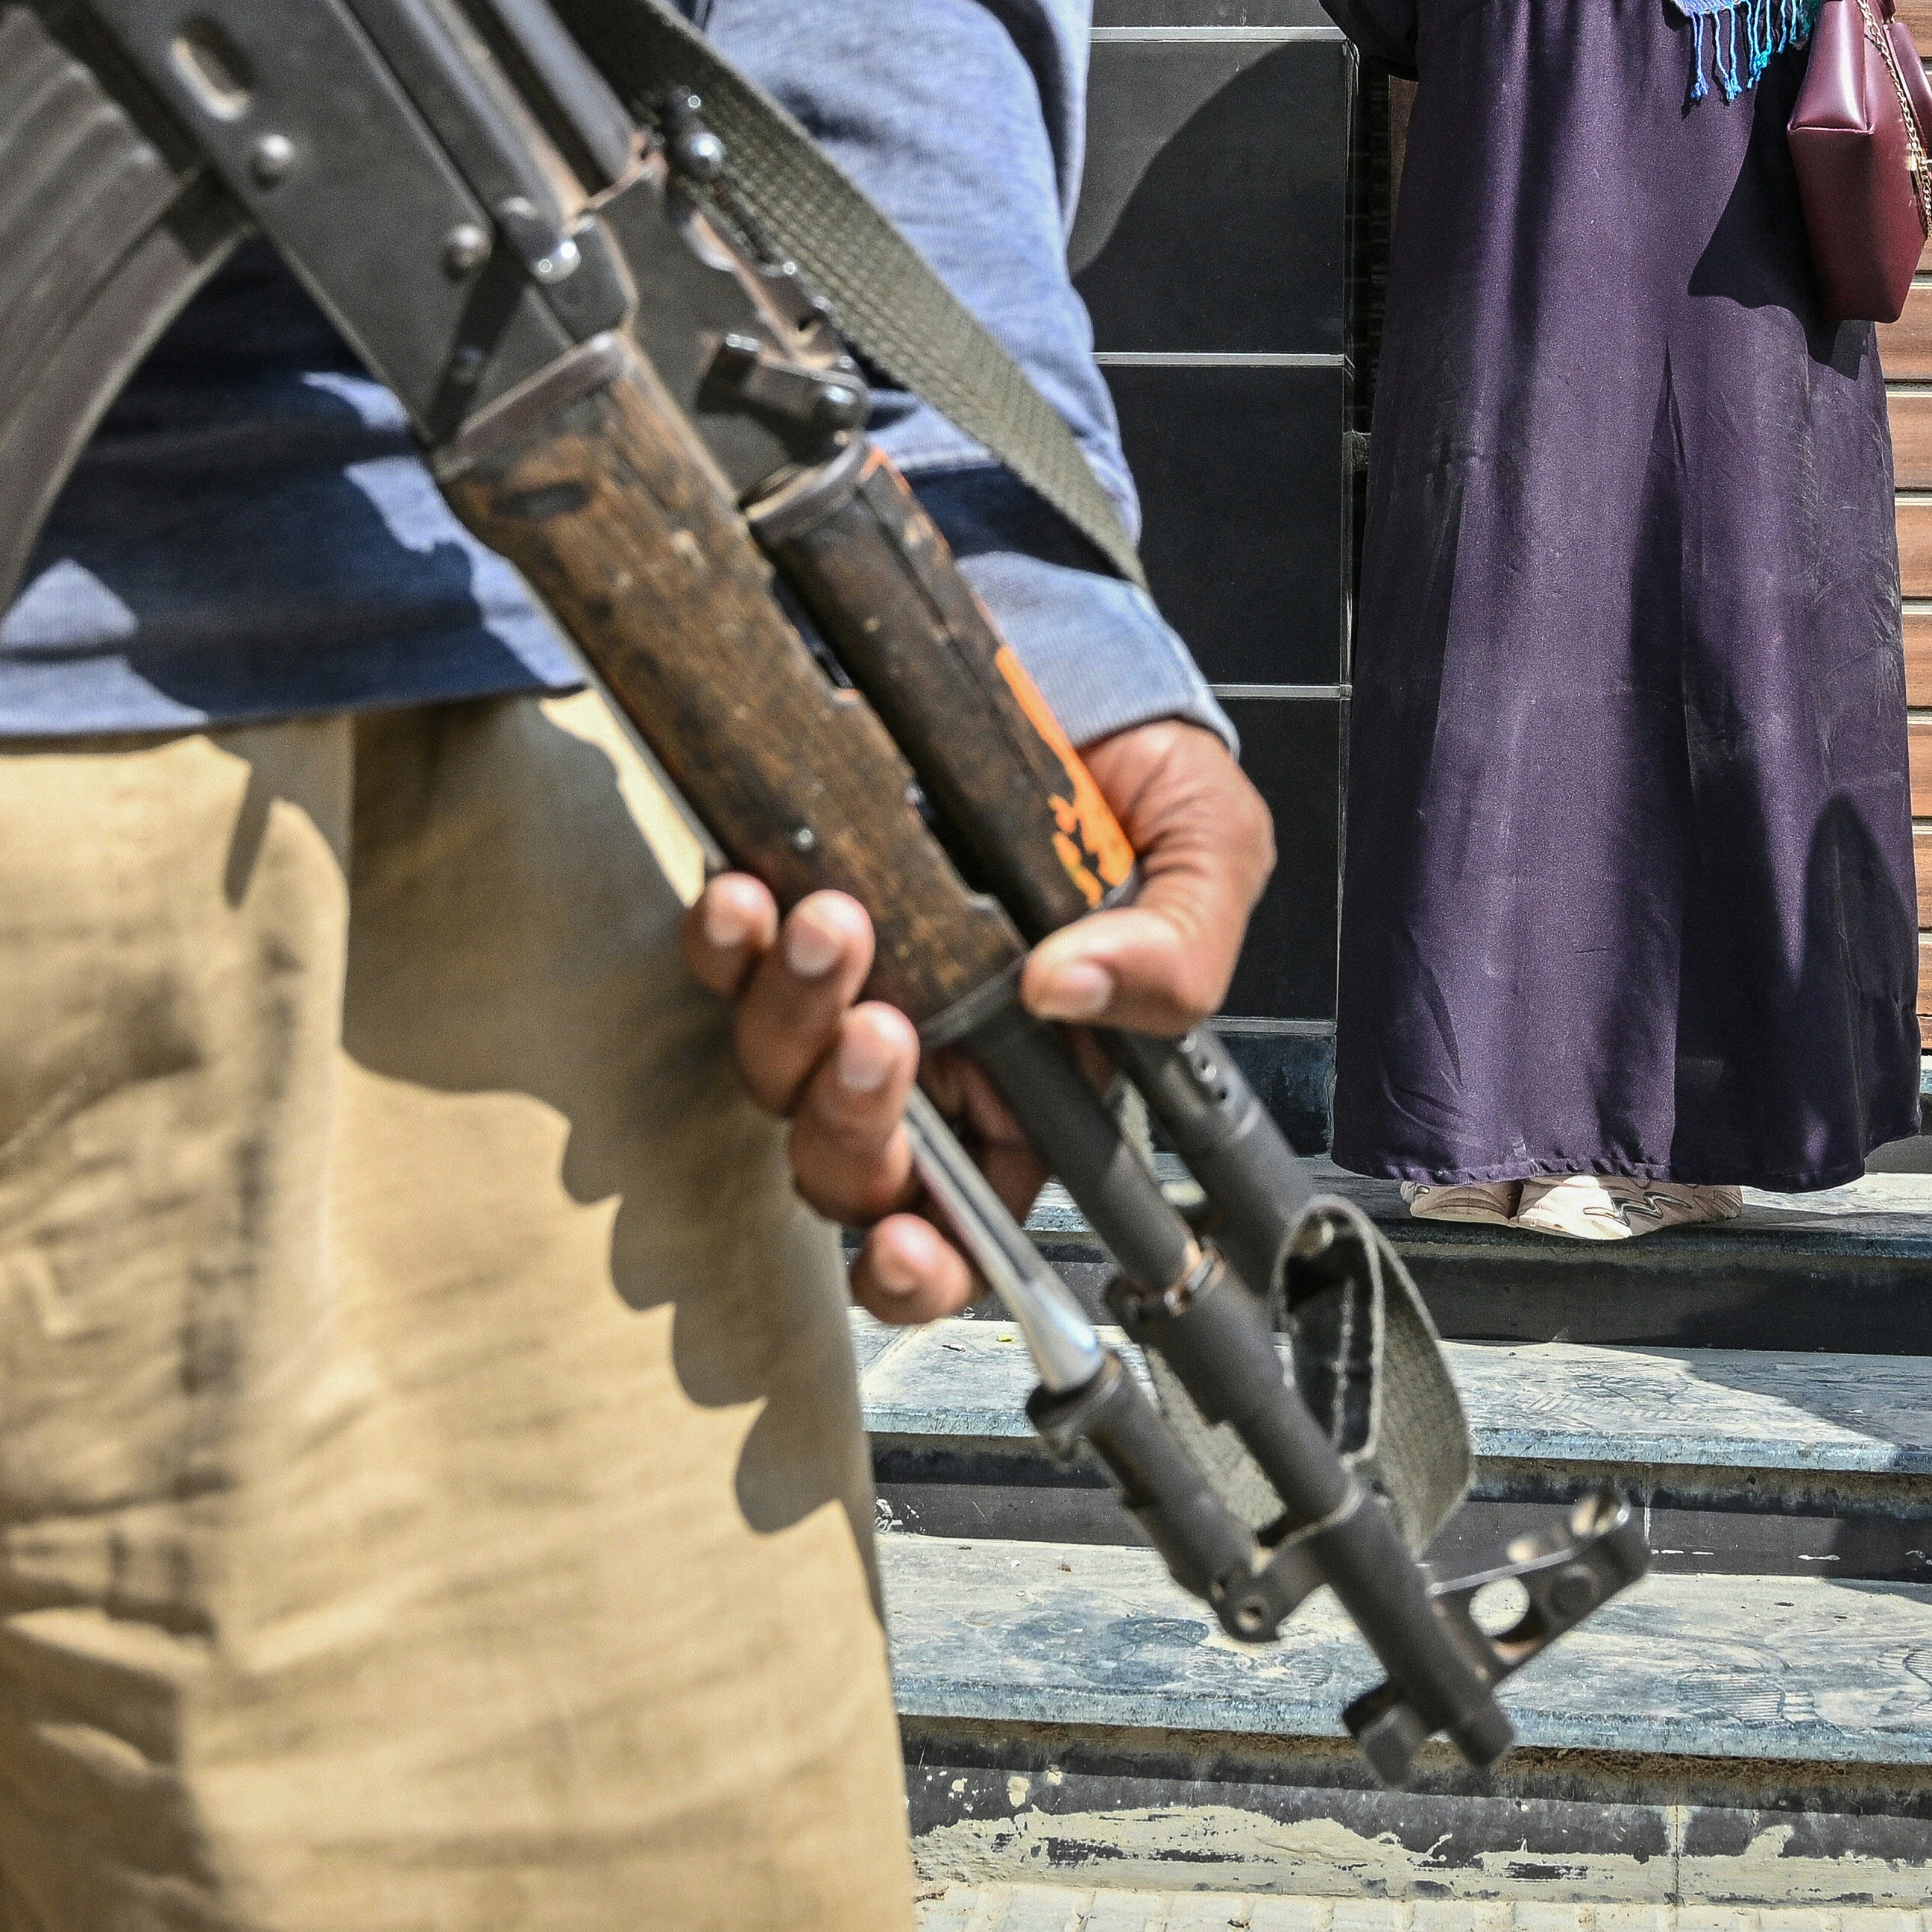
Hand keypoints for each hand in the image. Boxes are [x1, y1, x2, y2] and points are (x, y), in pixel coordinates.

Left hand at [679, 714, 1276, 1323]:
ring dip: (790, 1017)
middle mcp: (929, 1060)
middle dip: (851, 1121)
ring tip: (832, 925)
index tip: (901, 1242)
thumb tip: (1069, 991)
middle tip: (884, 1031)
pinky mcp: (782, 918)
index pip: (964, 1225)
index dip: (920, 1266)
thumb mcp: (1210, 860)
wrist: (1071, 665)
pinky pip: (721, 966)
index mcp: (1032, 1091)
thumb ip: (1177, 956)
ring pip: (774, 1072)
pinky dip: (723, 945)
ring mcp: (847, 992)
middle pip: (847, 1165)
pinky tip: (749, 896)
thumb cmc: (1147, 785)